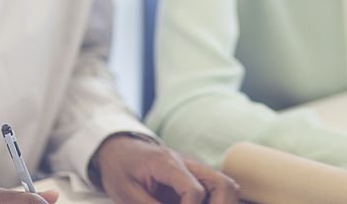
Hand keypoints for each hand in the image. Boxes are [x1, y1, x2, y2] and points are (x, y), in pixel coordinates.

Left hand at [93, 134, 237, 203]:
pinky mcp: (195, 176)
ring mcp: (195, 169)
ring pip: (226, 185)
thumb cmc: (120, 168)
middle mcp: (189, 163)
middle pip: (224, 184)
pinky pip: (217, 189)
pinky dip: (216, 202)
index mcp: (168, 163)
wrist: (120, 149)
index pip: (194, 190)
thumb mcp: (126, 192)